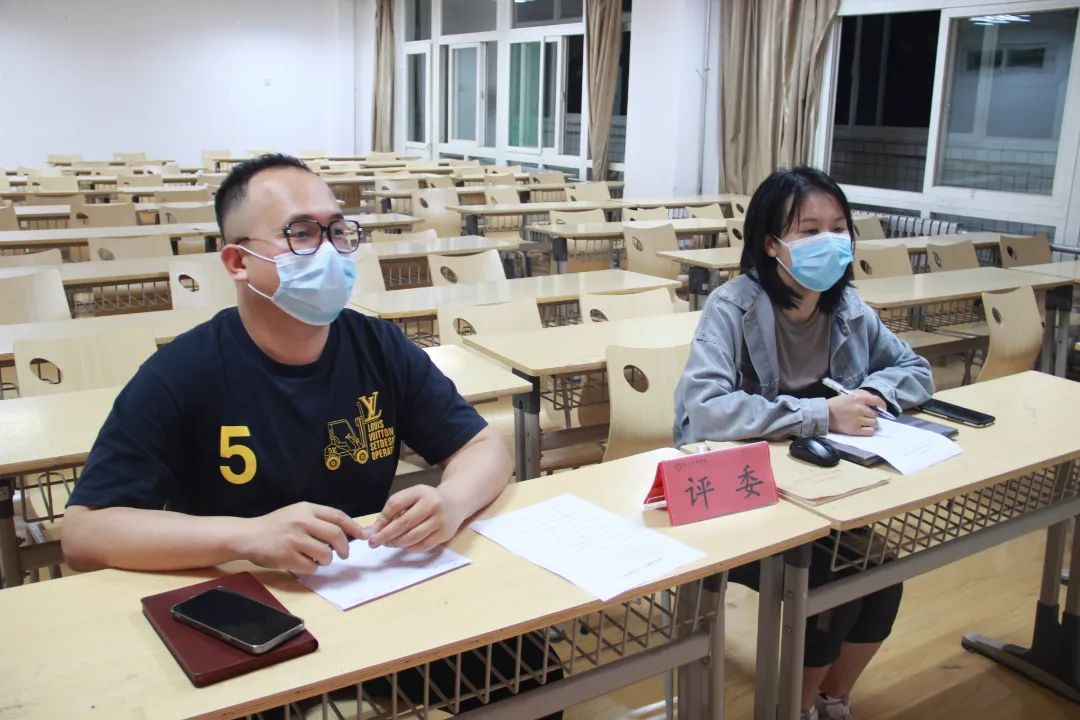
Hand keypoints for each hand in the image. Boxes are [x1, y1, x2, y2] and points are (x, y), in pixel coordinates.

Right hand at [238, 502, 365, 573]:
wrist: (248, 535)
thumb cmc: (276, 525)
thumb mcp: (297, 513)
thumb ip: (318, 519)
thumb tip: (347, 531)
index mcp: (306, 509)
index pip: (338, 517)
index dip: (354, 527)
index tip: (363, 535)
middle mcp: (301, 522)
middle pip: (336, 535)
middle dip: (345, 547)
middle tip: (344, 554)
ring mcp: (294, 540)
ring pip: (326, 554)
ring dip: (327, 559)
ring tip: (318, 557)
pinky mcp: (287, 557)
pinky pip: (311, 566)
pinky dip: (312, 567)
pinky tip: (304, 562)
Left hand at [366, 486, 464, 551]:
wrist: (456, 502)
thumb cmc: (428, 500)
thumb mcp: (412, 497)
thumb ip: (394, 510)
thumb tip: (374, 529)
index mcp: (420, 492)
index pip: (395, 503)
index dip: (382, 518)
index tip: (372, 530)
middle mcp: (432, 504)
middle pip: (404, 523)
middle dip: (385, 535)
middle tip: (374, 543)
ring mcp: (440, 520)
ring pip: (413, 537)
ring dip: (397, 543)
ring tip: (388, 543)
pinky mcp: (445, 534)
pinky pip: (423, 546)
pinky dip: (410, 548)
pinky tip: (403, 546)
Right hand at [827, 390, 885, 436]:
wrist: (824, 414)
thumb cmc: (836, 404)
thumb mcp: (849, 395)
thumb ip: (861, 396)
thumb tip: (874, 401)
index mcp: (859, 398)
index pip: (877, 401)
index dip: (882, 405)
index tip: (882, 408)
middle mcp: (860, 409)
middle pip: (875, 414)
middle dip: (872, 415)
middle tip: (867, 416)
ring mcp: (858, 420)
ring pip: (874, 423)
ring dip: (871, 423)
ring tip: (865, 423)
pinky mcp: (855, 430)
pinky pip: (870, 431)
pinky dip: (869, 431)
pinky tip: (865, 429)